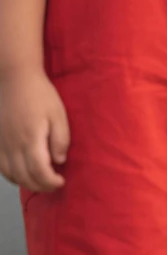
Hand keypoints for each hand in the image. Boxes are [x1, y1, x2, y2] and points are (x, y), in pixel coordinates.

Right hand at [0, 69, 69, 191]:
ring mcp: (1, 146)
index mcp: (30, 139)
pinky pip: (2, 168)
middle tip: (54, 185)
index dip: (50, 182)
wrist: (15, 79)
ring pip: (12, 176)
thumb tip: (59, 161)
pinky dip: (13, 177)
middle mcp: (13, 147)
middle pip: (24, 178)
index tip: (61, 182)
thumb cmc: (40, 95)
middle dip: (41, 186)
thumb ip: (60, 139)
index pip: (39, 172)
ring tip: (41, 182)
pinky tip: (23, 175)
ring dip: (27, 183)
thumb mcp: (58, 113)